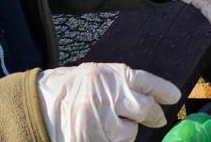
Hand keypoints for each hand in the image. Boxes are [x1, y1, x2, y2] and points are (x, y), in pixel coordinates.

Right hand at [36, 63, 180, 141]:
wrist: (37, 106)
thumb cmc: (67, 89)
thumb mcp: (94, 75)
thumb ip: (120, 82)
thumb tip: (149, 97)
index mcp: (110, 76)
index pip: (146, 82)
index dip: (163, 90)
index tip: (174, 97)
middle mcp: (108, 96)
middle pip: (145, 108)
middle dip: (153, 115)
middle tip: (156, 119)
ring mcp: (100, 120)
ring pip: (129, 132)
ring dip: (124, 131)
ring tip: (108, 124)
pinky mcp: (92, 139)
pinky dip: (109, 140)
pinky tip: (98, 134)